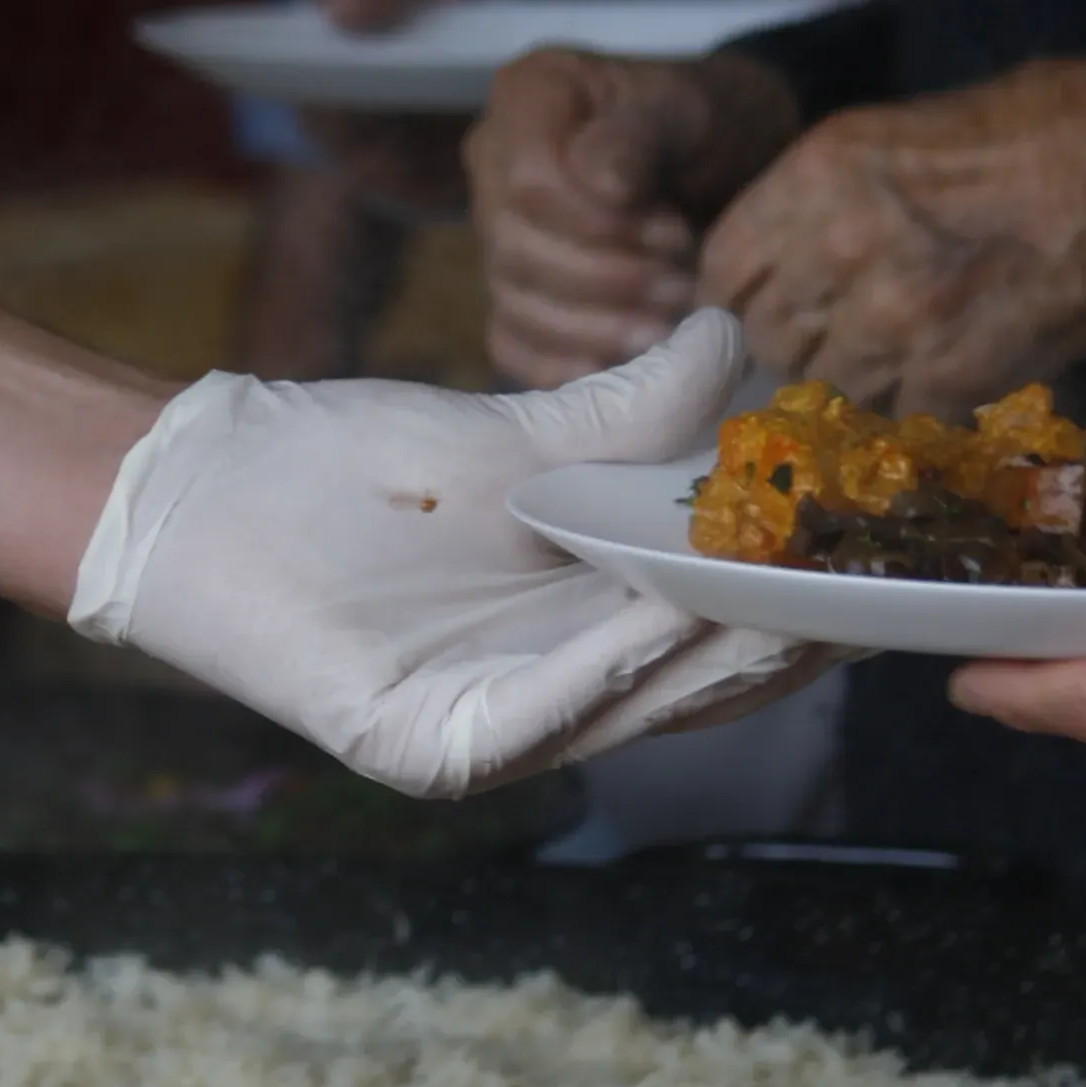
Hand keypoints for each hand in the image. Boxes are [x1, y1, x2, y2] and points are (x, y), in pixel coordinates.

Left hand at [68, 307, 815, 799]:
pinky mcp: (418, 747)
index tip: (883, 551)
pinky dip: (605, 668)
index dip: (801, 601)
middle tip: (876, 587)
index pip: (716, 637)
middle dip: (786, 639)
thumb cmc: (345, 471)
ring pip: (630, 707)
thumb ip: (634, 415)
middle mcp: (542, 702)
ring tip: (795, 596)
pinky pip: (535, 716)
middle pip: (694, 686)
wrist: (203, 484)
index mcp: (576, 641)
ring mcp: (482, 735)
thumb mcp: (519, 440)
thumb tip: (738, 339)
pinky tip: (668, 614)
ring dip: (714, 656)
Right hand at [466, 48, 798, 387]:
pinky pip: (513, 345)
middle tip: (681, 286)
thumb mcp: (689, 111)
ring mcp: (496, 235)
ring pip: (517, 304)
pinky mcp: (514, 294)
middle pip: (518, 251)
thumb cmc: (709, 124)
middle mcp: (493, 166)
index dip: (597, 225)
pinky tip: (626, 361)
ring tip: (669, 320)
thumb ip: (640, 138)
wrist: (732, 162)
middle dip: (608, 280)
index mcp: (527, 97)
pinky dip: (569, 363)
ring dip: (600, 326)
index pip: (530, 183)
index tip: (673, 232)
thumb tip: (603, 186)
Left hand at [699, 59, 1085, 412]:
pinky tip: (944, 372)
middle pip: (770, 341)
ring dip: (857, 381)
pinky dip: (915, 407)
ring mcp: (889, 321)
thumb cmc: (1012, 139)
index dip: (740, 301)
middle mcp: (836, 252)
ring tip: (902, 349)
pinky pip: (894, 418)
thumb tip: (767, 270)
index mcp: (812, 181)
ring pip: (826, 389)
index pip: (723, 276)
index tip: (765, 308)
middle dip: (801, 342)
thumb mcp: (879, 138)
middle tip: (844, 329)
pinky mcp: (946, 376)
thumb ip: (807, 204)